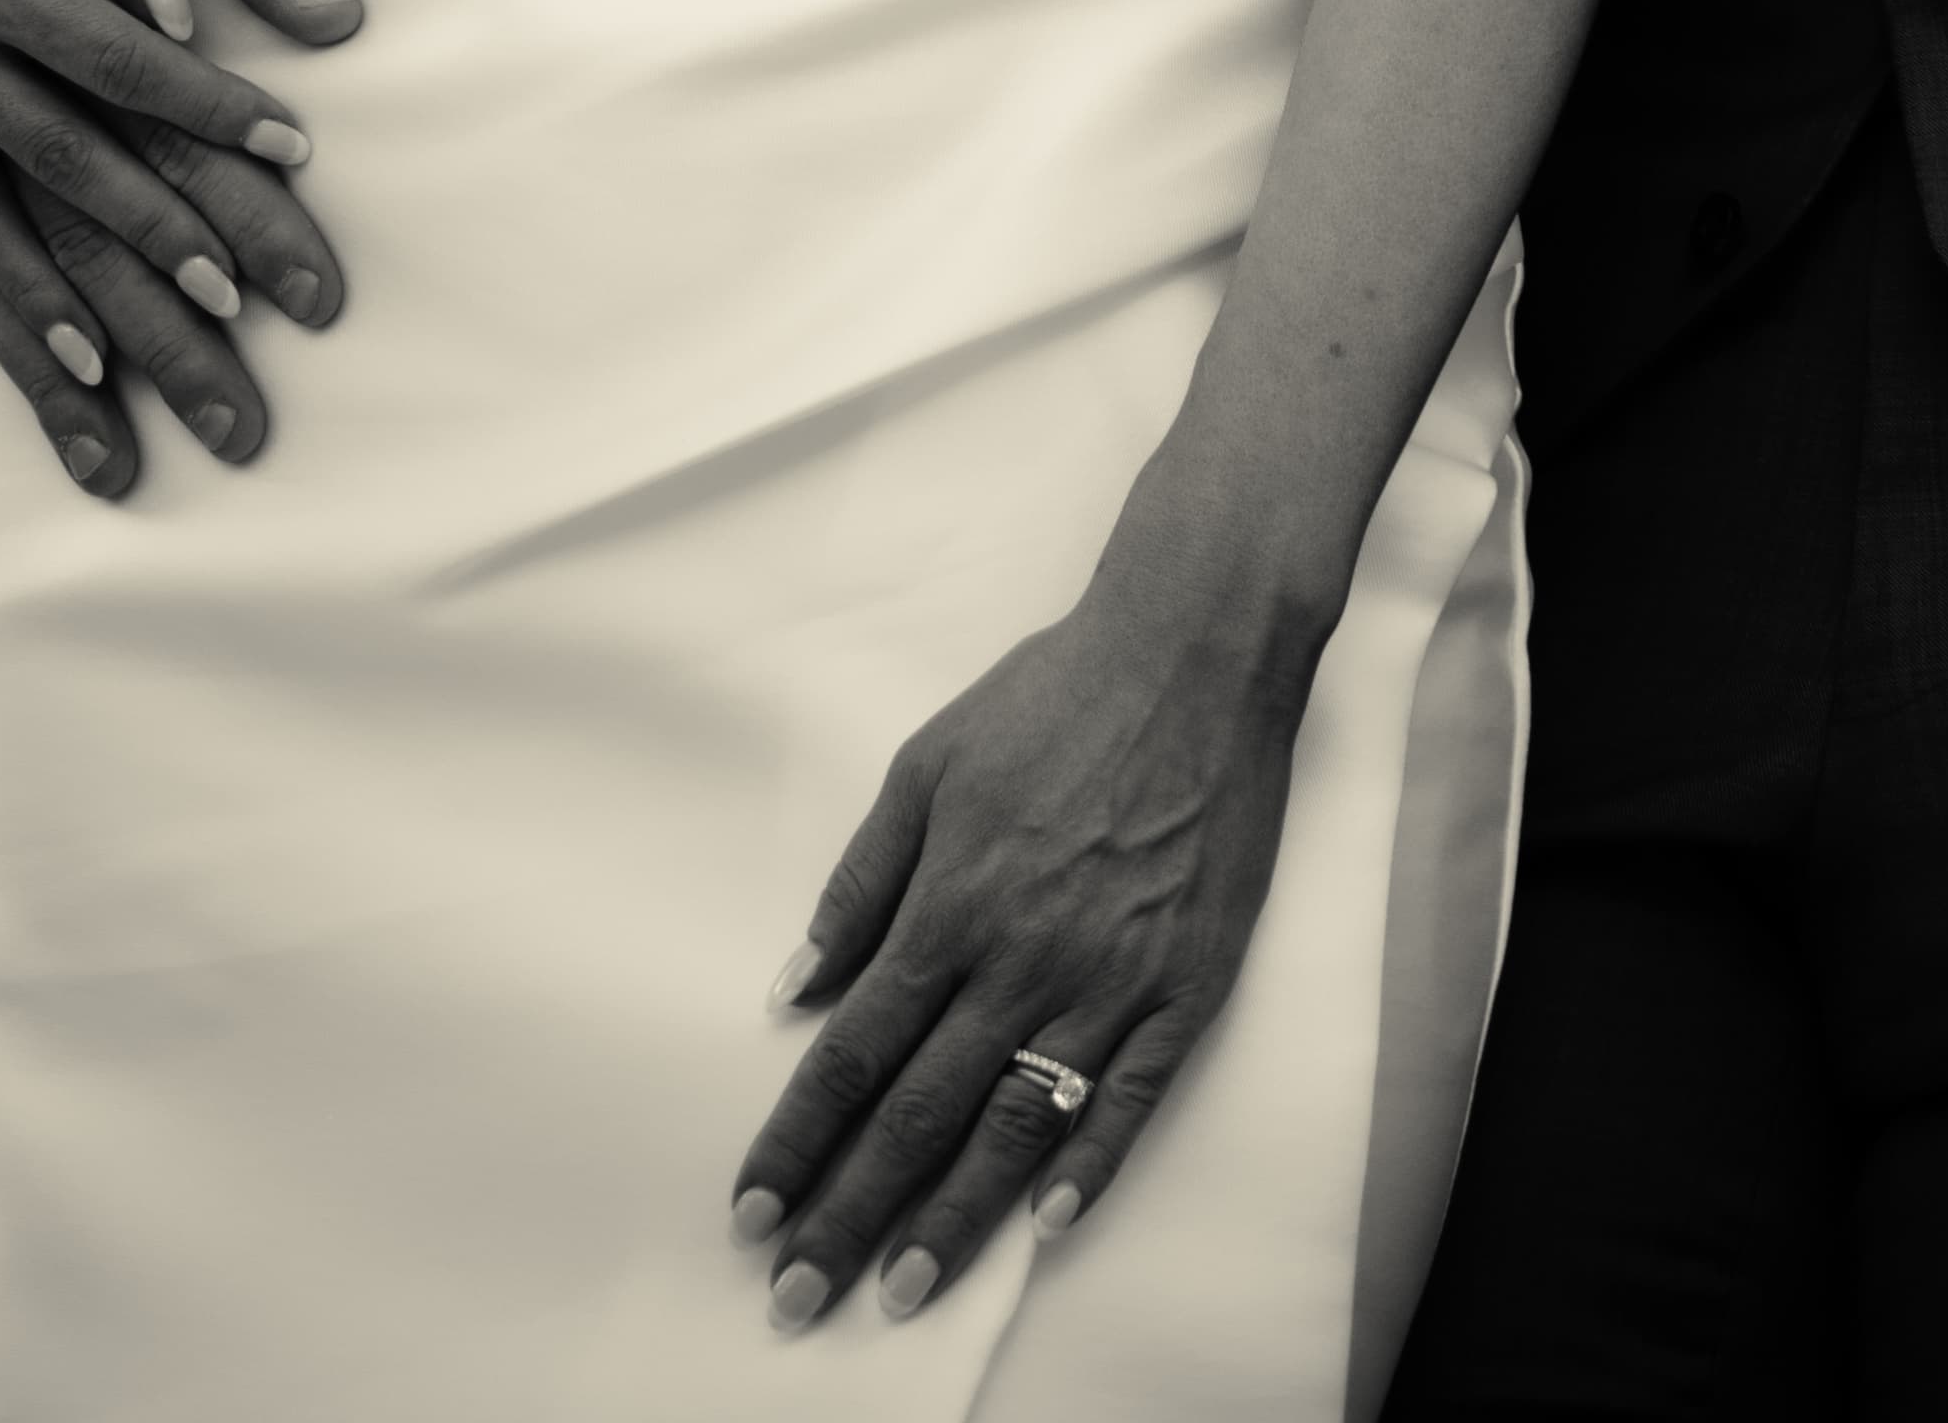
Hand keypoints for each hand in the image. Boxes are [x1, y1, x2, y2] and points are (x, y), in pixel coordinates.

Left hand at [729, 564, 1312, 1333]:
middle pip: (918, 1112)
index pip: (852, 1051)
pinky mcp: (1187, 981)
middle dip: (848, 1213)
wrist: (1195, 650)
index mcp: (952, 902)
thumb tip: (796, 986)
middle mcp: (1022, 956)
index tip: (751, 1211)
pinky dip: (1091, 1164)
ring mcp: (1110, 976)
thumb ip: (861, 882)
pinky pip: (1133, 1095)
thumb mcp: (929, 763)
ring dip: (954, 1217)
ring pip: (1017, 1124)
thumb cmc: (1055, 695)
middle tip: (796, 1298)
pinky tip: (1048, 1223)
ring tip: (902, 1290)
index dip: (796, 1140)